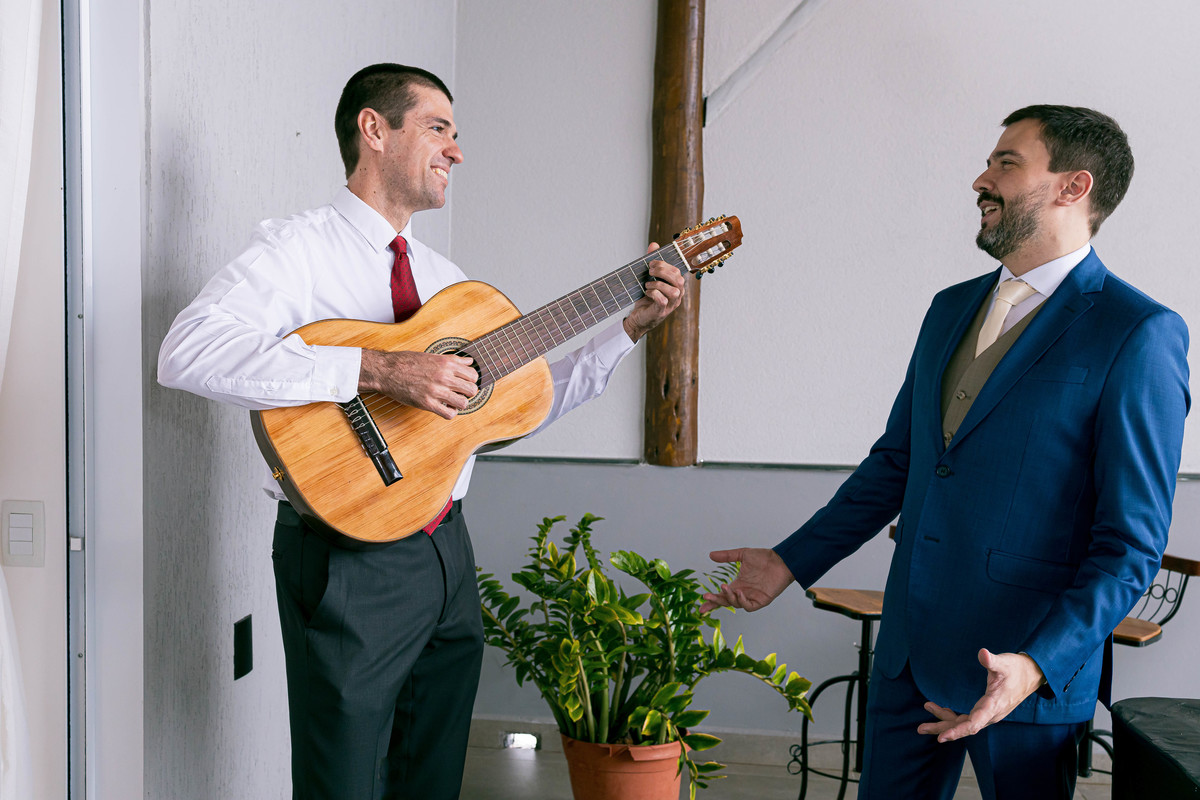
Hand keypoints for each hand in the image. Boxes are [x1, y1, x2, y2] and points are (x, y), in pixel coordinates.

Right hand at [359, 349, 478, 419]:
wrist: (387, 370)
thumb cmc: (407, 362)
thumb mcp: (433, 356)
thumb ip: (454, 359)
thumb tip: (469, 361)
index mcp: (446, 363)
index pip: (473, 374)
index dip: (471, 380)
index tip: (464, 383)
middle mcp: (443, 376)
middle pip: (472, 390)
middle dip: (468, 393)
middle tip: (460, 393)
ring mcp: (436, 390)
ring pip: (463, 403)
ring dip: (460, 404)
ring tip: (453, 401)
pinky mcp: (427, 403)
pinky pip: (449, 413)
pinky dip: (450, 413)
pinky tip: (445, 408)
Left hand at [623, 242, 685, 341]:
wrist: (638, 317)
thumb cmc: (646, 297)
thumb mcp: (649, 278)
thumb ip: (653, 262)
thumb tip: (654, 244)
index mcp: (676, 286)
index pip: (677, 271)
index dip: (665, 265)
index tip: (651, 263)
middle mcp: (677, 295)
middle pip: (679, 280)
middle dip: (662, 272)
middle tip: (649, 271)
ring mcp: (671, 305)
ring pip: (674, 291)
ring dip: (658, 284)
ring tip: (648, 284)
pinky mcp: (662, 311)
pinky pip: (663, 301)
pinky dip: (654, 294)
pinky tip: (647, 293)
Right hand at [698, 547, 795, 613]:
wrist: (781, 560)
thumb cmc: (764, 558)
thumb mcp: (742, 554)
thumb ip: (727, 556)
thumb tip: (710, 555)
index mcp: (738, 584)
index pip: (722, 595)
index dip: (712, 600)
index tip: (701, 602)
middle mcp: (743, 592)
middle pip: (726, 601)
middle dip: (715, 601)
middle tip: (707, 597)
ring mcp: (752, 597)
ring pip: (736, 604)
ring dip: (728, 598)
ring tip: (724, 587)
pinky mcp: (761, 601)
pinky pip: (749, 606)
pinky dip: (742, 601)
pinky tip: (739, 592)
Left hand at [917, 649, 1045, 742]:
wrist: (1030, 675)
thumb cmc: (1016, 669)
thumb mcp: (1005, 663)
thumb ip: (992, 661)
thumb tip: (983, 654)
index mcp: (993, 705)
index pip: (973, 723)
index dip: (957, 731)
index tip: (942, 737)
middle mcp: (990, 714)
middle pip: (964, 726)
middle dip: (943, 728)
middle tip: (921, 728)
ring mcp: (988, 713)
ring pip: (964, 723)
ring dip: (944, 721)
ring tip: (925, 714)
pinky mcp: (986, 710)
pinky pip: (967, 718)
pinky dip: (952, 716)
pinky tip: (941, 710)